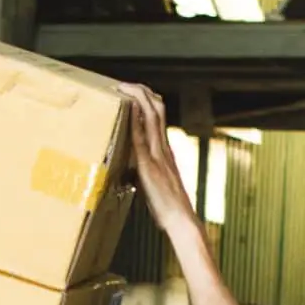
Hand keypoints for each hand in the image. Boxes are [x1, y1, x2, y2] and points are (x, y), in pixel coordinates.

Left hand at [118, 82, 200, 233]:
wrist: (181, 221)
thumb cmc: (169, 208)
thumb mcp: (156, 184)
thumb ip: (147, 172)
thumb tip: (133, 171)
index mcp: (165, 152)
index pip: (158, 118)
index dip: (147, 101)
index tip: (134, 91)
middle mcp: (163, 148)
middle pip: (156, 110)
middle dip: (141, 92)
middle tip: (124, 83)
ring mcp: (158, 155)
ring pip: (151, 117)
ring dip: (137, 98)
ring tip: (123, 87)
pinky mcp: (149, 166)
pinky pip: (142, 138)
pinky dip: (135, 121)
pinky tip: (128, 109)